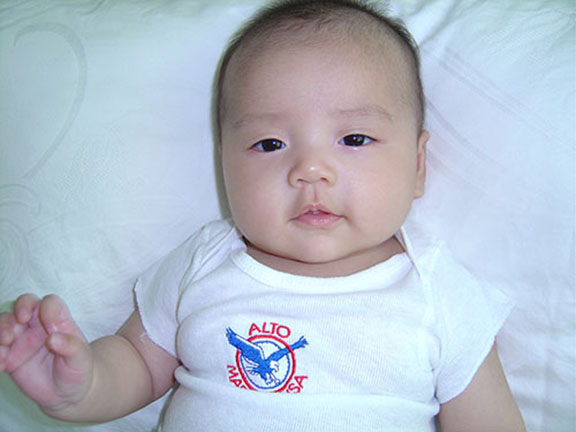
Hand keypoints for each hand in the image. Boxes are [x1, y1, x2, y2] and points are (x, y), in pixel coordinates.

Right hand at [0, 294, 93, 413]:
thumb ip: (71, 346)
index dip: (48, 310)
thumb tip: (53, 337)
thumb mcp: (81, 359)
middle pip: (23, 303)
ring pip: (5, 322)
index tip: (50, 329)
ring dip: (0, 331)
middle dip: (17, 310)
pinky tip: (1, 366)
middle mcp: (38, 325)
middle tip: (18, 330)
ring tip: (4, 350)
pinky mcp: (9, 355)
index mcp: (59, 321)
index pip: (50, 302)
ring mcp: (22, 338)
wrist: (66, 392)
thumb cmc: (78, 369)